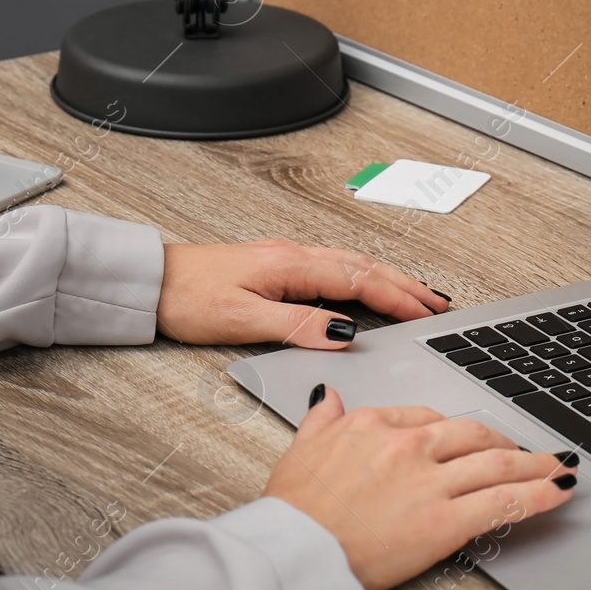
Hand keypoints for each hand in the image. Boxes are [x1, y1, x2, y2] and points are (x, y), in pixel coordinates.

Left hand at [157, 239, 447, 347]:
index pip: (359, 281)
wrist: (152, 282)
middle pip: (364, 267)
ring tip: (417, 295)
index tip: (426, 313)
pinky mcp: (278, 267)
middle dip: (405, 285)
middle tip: (438, 303)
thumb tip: (342, 333)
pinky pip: (335, 268)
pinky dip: (363, 277)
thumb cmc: (188, 298)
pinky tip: (370, 288)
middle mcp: (294, 255)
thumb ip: (296, 325)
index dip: (397, 298)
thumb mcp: (242, 319)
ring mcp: (288, 259)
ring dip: (389, 279)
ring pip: (352, 265)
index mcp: (291, 265)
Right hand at [264, 388, 576, 589]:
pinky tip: (559, 490)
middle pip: (472, 434)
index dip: (456, 433)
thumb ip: (322, 419)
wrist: (293, 554)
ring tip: (556, 466)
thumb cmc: (292, 512)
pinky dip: (540, 494)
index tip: (469, 442)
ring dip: (535, 463)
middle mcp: (407, 445)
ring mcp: (430, 481)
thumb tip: (328, 397)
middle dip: (504, 443)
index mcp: (373, 424)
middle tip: (522, 452)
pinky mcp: (446, 520)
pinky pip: (504, 501)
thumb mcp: (300, 450)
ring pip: (497, 462)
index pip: (428, 418)